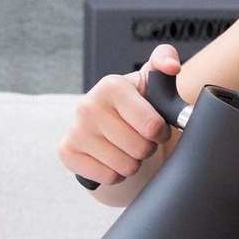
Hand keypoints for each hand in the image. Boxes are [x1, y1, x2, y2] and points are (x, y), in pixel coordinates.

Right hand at [58, 44, 181, 186]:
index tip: (157, 128)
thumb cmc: (141, 107)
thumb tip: (172, 66)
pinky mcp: (67, 153)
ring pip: (125, 166)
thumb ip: (165, 61)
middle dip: (147, 148)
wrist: (116, 132)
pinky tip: (112, 159)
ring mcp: (75, 129)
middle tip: (141, 138)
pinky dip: (117, 175)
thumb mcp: (155, 83)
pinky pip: (108, 177)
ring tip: (128, 148)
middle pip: (140, 149)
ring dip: (134, 163)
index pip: (152, 126)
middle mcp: (88, 105)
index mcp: (112, 86)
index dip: (161, 133)